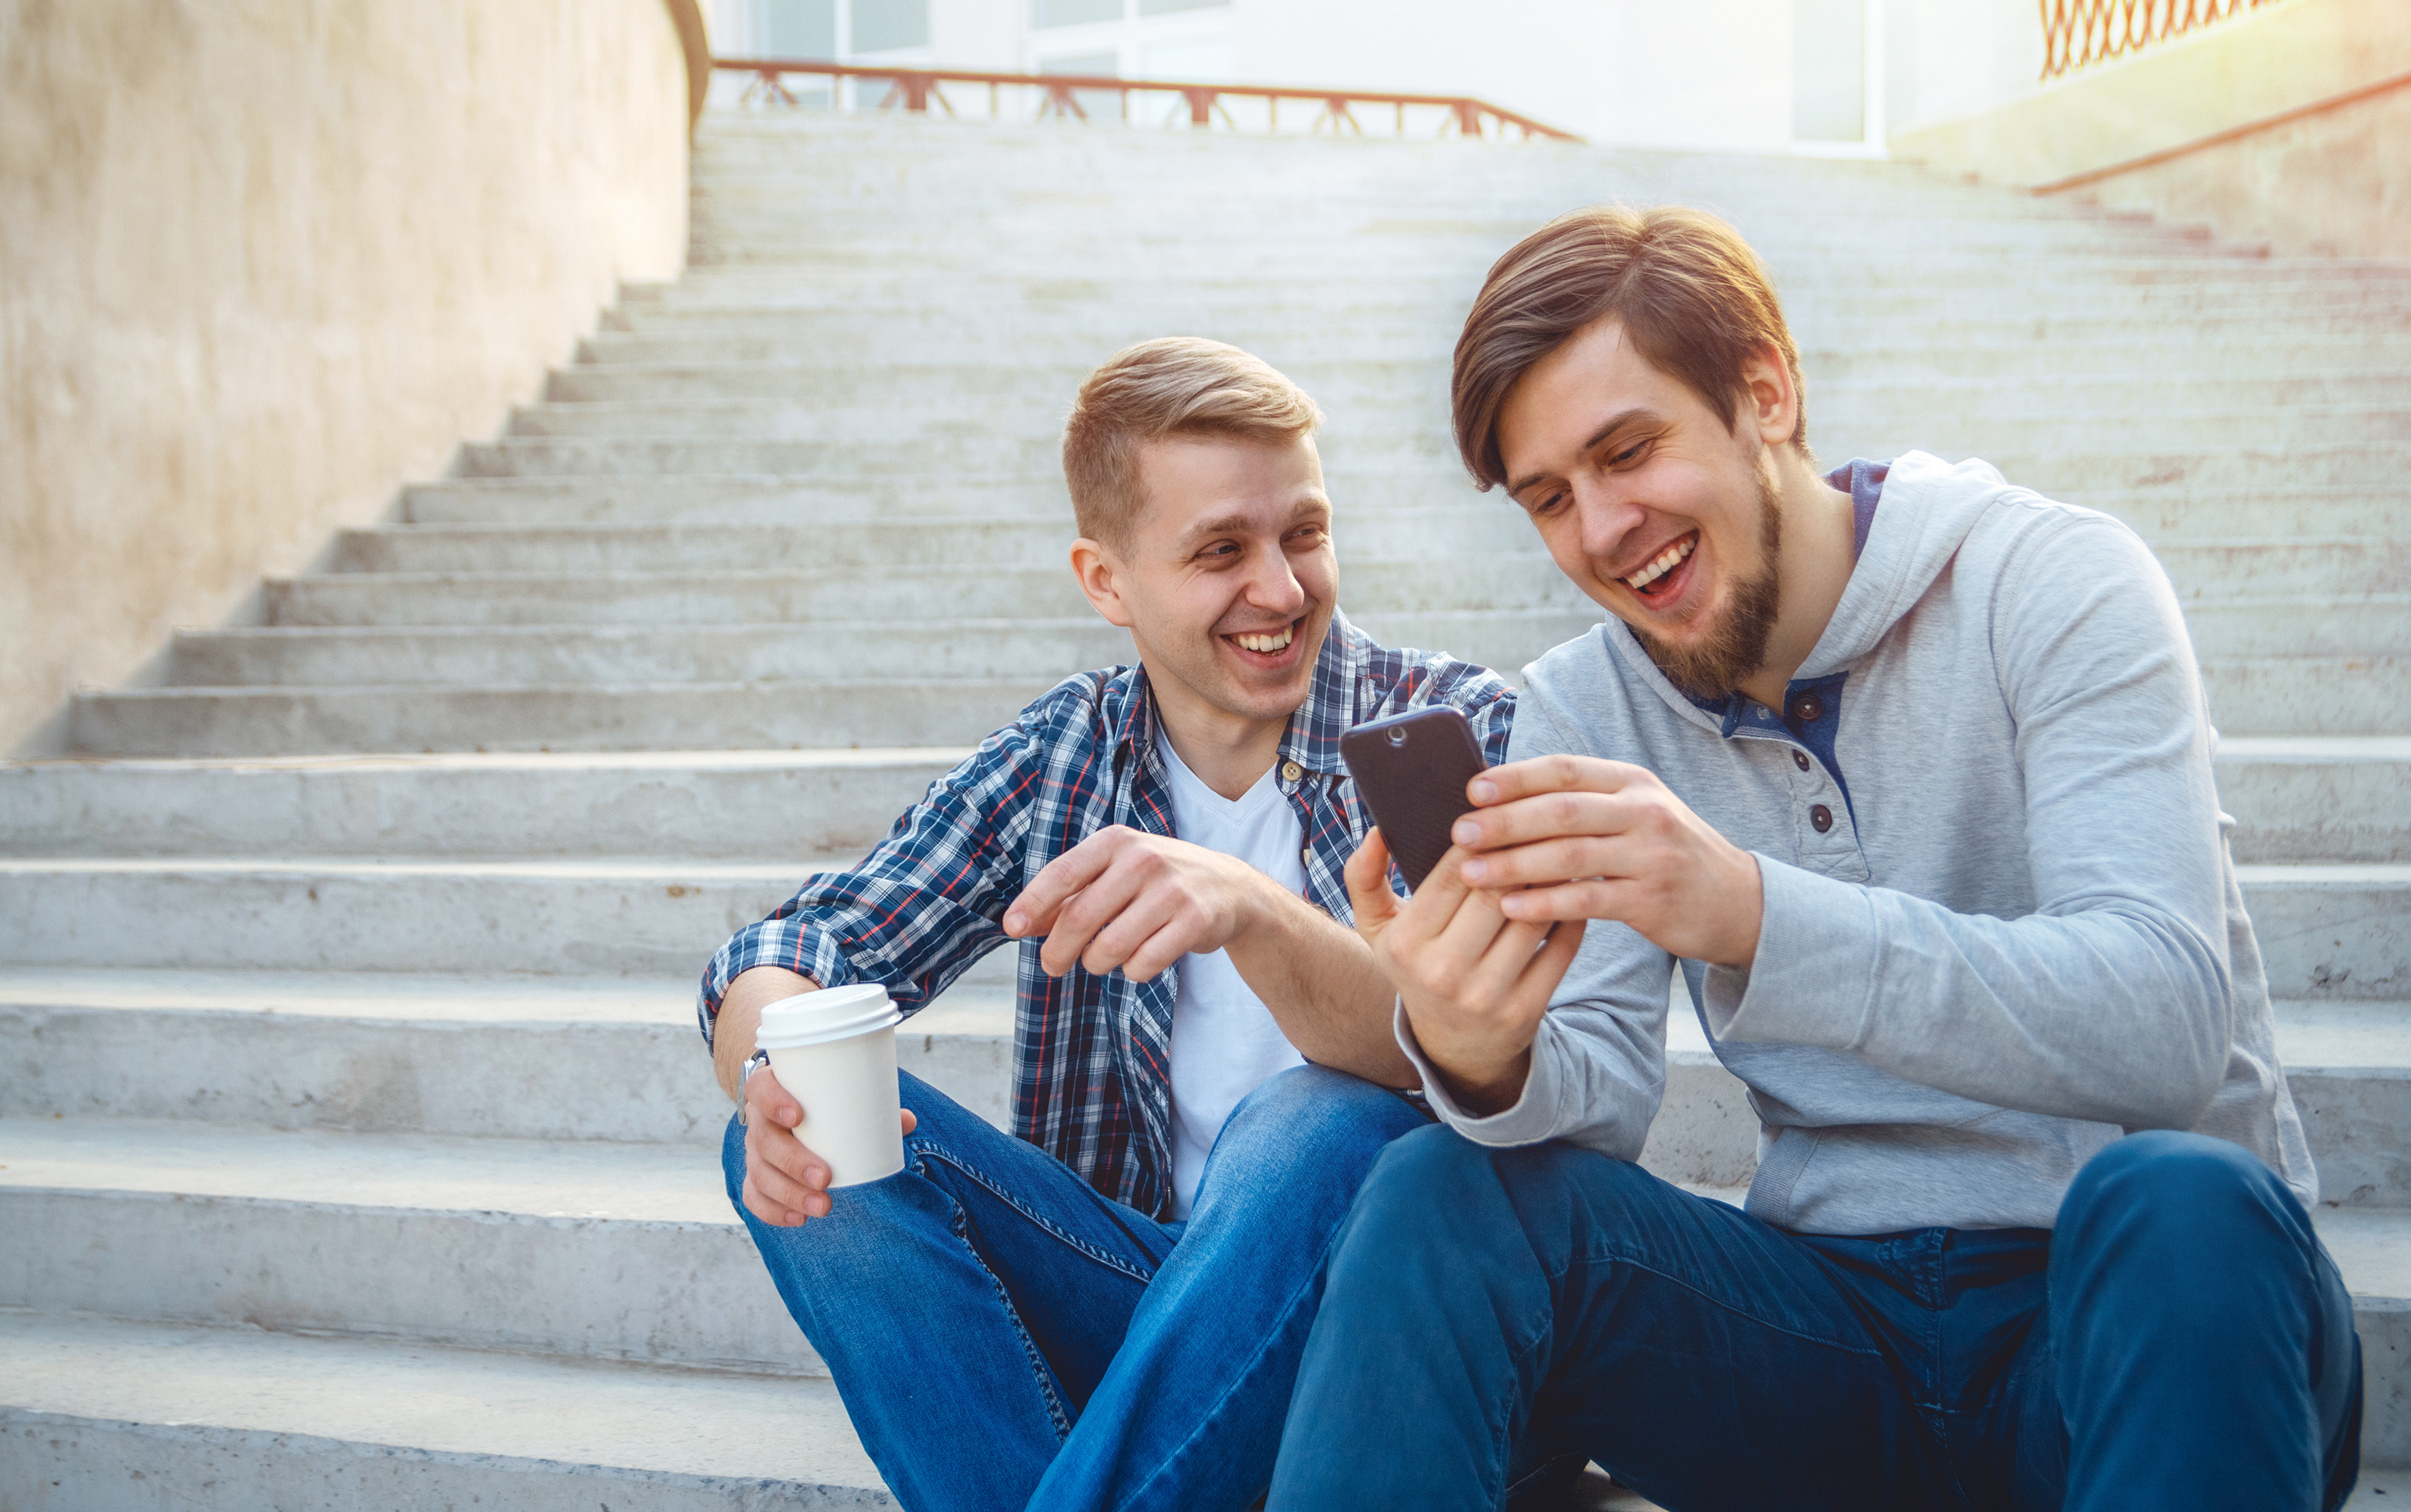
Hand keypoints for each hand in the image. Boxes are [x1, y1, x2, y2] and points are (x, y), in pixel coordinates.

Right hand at [740, 1063, 916, 1227]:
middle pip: (763, 1139)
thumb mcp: (838, 1093)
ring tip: (822, 1206)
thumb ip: (870, 1103)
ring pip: (759, 1173)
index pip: (759, 1088)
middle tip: (824, 1177)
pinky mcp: (755, 1176)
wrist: (788, 1107)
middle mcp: (758, 1120)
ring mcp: (753, 1150)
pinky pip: (754, 1196)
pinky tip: (798, 1219)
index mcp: (771, 1088)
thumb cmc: (820, 1097)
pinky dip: (774, 1211)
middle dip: (792, 1161)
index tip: (797, 1116)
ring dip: (789, 1193)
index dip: (772, 1100)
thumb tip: (906, 1121)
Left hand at [1001, 824, 1271, 981]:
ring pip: (1108, 949)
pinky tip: (1142, 958)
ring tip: (1106, 956)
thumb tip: (1021, 924)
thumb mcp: (1114, 874)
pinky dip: (1133, 971)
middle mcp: (1143, 860)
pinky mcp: (1194, 921)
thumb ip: (1070, 896)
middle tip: (1052, 966)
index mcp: (1116, 842)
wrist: (1230, 889)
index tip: (1011, 929)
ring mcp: (1171, 890)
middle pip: (1080, 918)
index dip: (1033, 904)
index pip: (1062, 874)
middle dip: (1057, 951)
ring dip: (1097, 963)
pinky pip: (1142, 965)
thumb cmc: (1157, 883)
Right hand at [1344, 827, 1585, 1114]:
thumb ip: (1363, 877)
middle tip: (1538, 825)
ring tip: (1558, 852)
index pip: (1453, 874)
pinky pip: (1562, 947)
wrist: (1453, 1044)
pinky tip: (1571, 893)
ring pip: (1533, 915)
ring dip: (1552, 878)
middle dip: (1520, 853)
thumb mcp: (1378, 929)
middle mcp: (1443, 973)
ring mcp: (1487, 995)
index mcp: (1406, 944)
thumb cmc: (1417, 966)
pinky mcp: (1525, 1010)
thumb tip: (1376, 830)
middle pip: (1496, 891)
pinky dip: (1571, 913)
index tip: (1499, 815)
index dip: (1482, 838)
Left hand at [1451, 755, 1763, 967]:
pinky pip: (1587, 899)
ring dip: (1514, 863)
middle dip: (1505, 821)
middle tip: (1461, 833)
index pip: (1564, 770)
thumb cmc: (1667, 853)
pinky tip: (1511, 906)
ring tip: (1471, 873)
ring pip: (1570, 854)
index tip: (1471, 790)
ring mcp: (1651, 855)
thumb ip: (1582, 803)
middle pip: (1561, 810)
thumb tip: (1501, 798)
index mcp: (1631, 782)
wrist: (1737, 901)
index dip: (1515, 778)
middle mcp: (1644, 811)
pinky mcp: (1652, 899)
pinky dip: (1545, 902)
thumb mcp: (1635, 812)